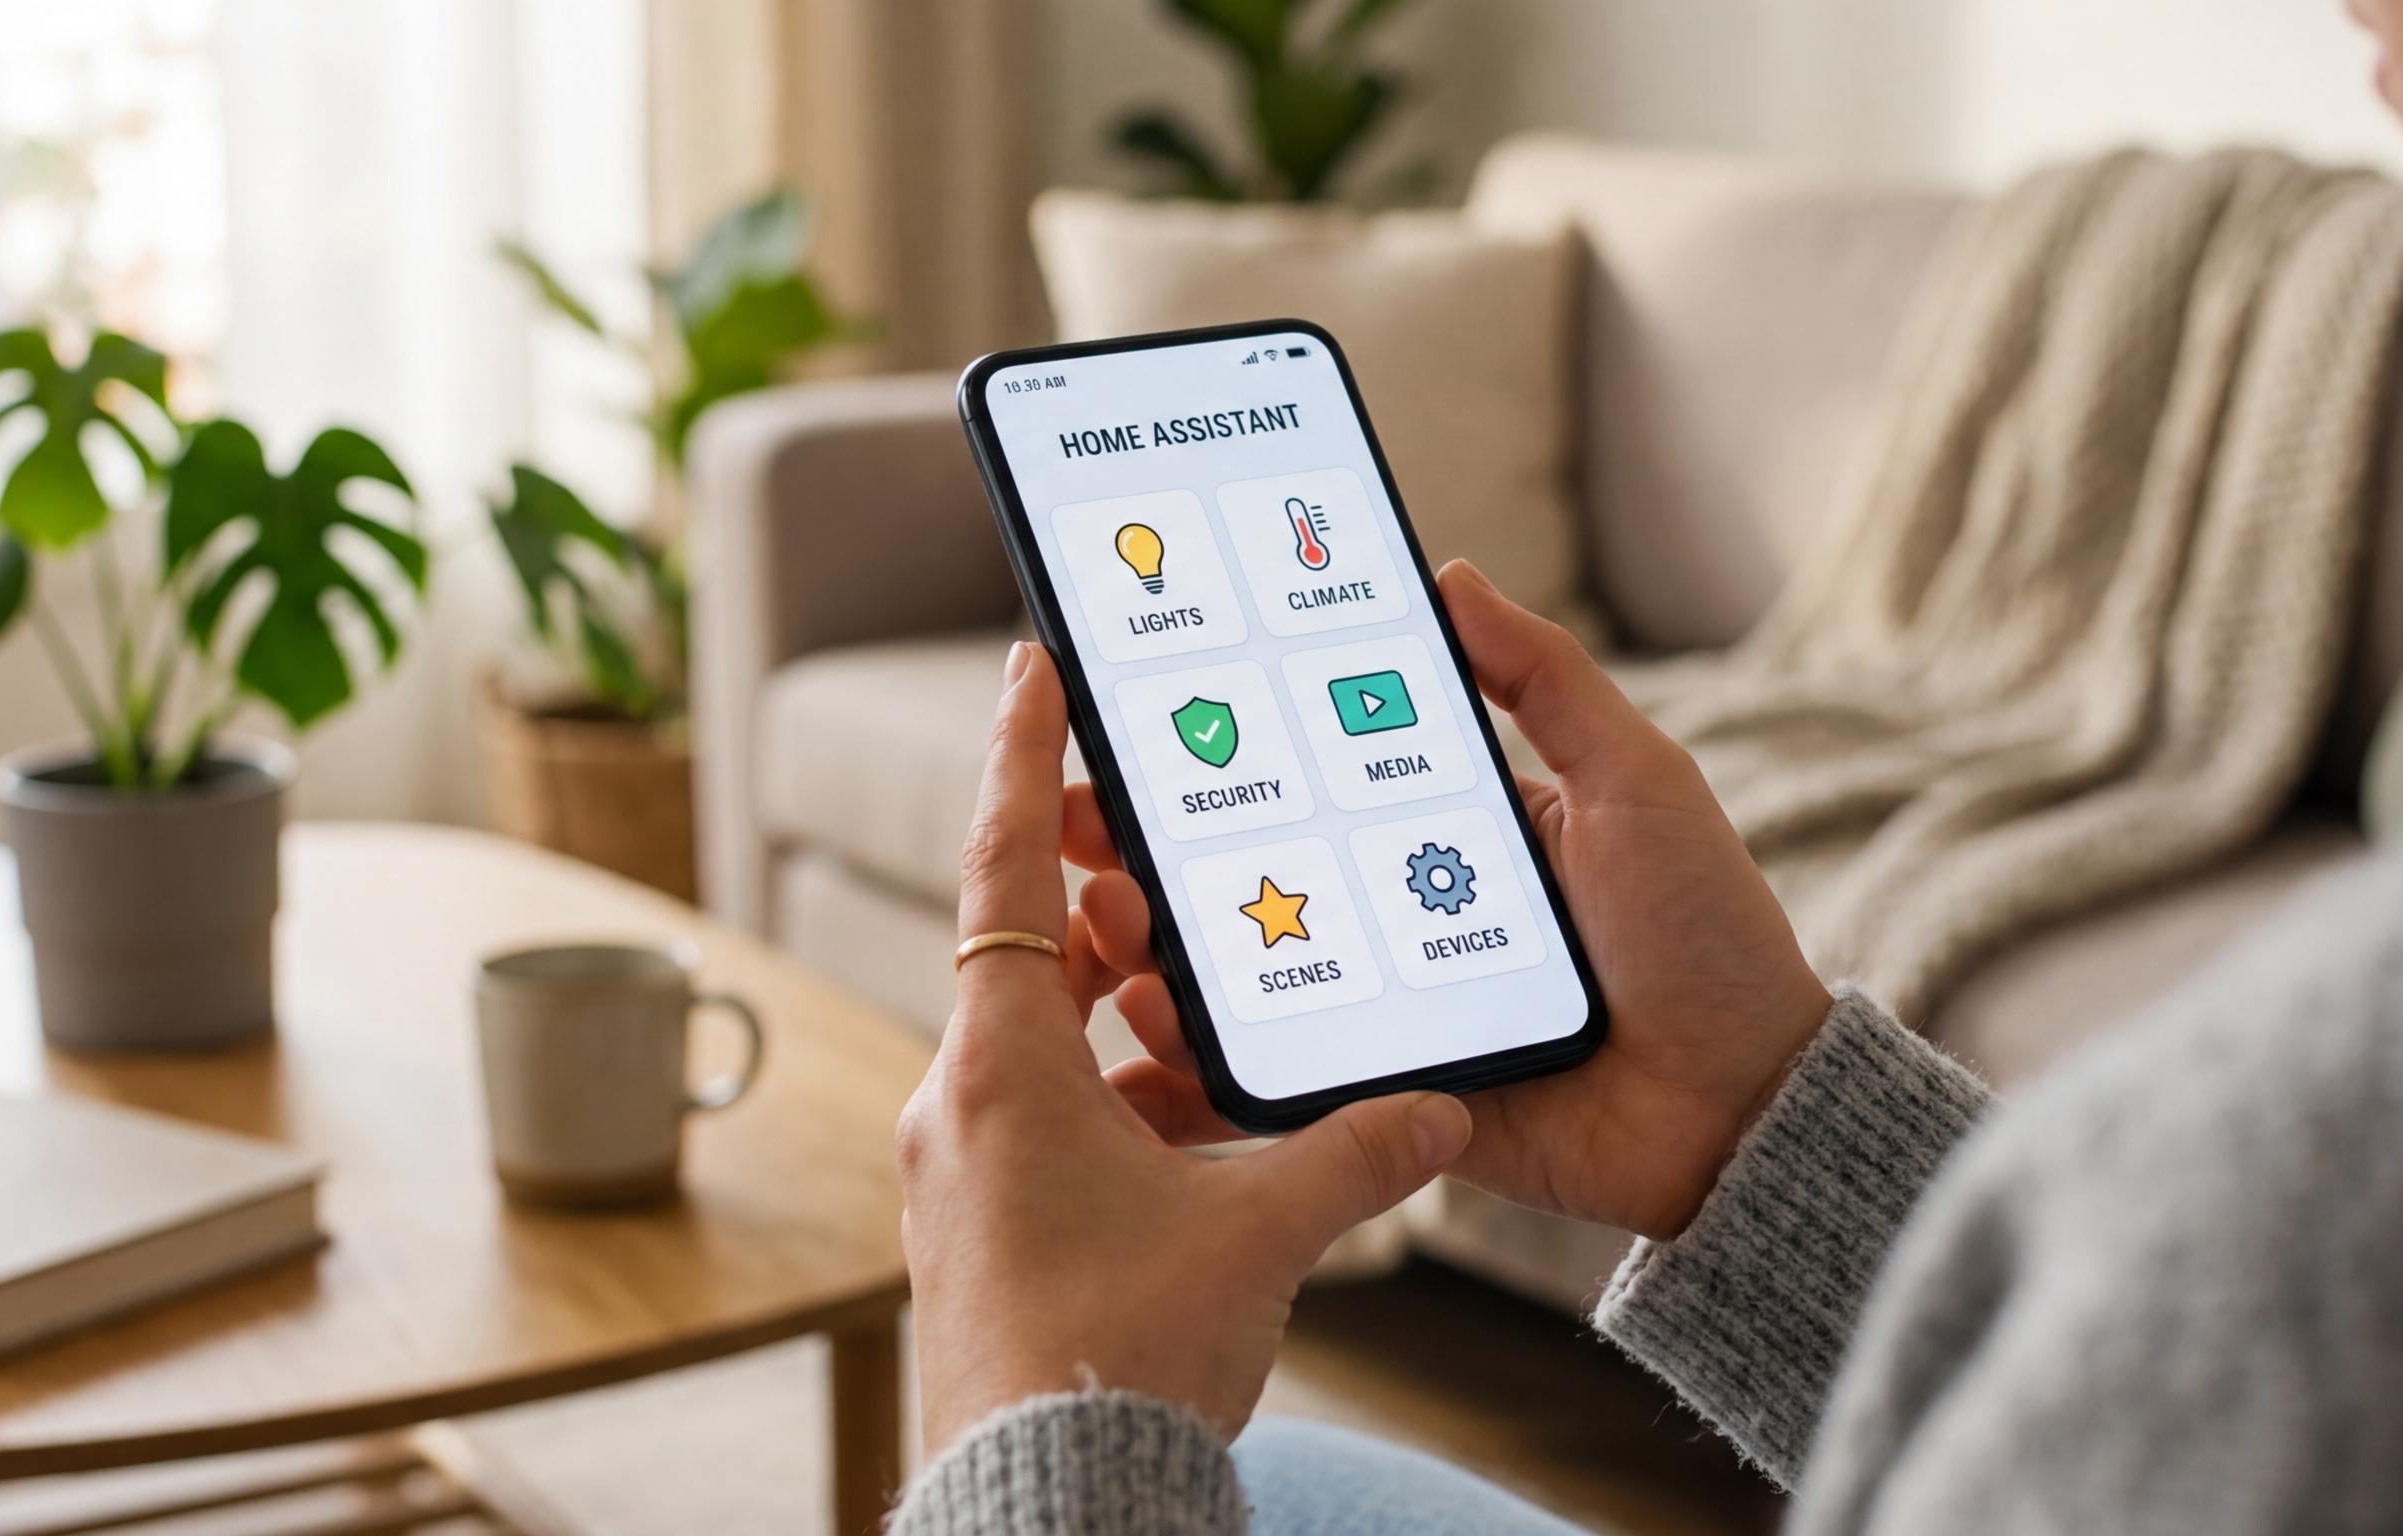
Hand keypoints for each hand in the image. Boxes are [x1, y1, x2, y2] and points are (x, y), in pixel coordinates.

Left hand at [898, 642, 1473, 1457]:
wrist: (1049, 1502)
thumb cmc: (1120, 1358)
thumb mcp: (1260, 1237)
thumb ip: (1356, 1153)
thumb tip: (1438, 1108)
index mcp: (1005, 1071)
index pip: (1006, 870)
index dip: (1025, 758)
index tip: (1036, 665)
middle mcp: (964, 1104)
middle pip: (1028, 952)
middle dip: (1104, 898)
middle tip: (1167, 852)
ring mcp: (965, 1172)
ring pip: (1041, 1043)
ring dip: (1118, 1009)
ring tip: (1203, 986)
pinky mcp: (983, 1229)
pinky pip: (1047, 1121)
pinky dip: (1113, 1096)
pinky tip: (1193, 1126)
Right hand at [1072, 563, 1832, 1240]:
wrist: (1746, 1107)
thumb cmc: (1706, 935)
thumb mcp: (1636, 780)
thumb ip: (1545, 682)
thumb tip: (1448, 573)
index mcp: (1445, 833)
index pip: (1305, 775)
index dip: (1216, 752)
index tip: (1128, 719)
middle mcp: (1396, 917)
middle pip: (1247, 875)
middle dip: (1146, 851)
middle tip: (1077, 824)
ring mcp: (1382, 1012)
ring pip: (1241, 976)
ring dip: (1154, 949)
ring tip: (1105, 923)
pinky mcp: (1384, 1103)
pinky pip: (1274, 1085)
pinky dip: (1197, 1068)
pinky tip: (1141, 1036)